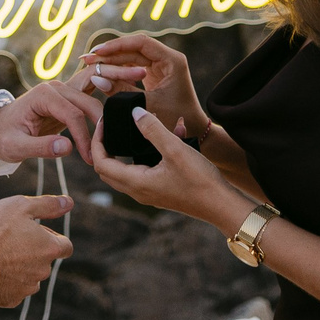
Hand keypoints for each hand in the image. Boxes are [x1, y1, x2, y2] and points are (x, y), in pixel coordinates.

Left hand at [0, 78, 102, 164]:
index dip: (83, 137)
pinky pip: (90, 98)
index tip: (88, 159)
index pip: (72, 114)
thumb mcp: (16, 147)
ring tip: (112, 136)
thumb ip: (41, 147)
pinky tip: (113, 120)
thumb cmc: (3, 137)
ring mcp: (63, 91)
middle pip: (88, 103)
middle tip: (104, 152)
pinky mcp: (68, 99)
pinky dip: (102, 107)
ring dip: (105, 114)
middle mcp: (55, 88)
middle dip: (100, 126)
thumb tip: (67, 147)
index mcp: (42, 95)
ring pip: (93, 98)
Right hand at [0, 194, 74, 306]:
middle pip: (44, 261)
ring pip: (29, 276)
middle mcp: (43, 271)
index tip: (35, 234)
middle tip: (9, 240)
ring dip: (20, 268)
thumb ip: (48, 205)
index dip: (52, 238)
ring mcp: (27, 288)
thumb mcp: (21, 206)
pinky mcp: (11, 300)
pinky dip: (6, 282)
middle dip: (32, 252)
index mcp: (49, 248)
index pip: (65, 247)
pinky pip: (13, 290)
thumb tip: (68, 202)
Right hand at [84, 35, 206, 141]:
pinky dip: (117, 68)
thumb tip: (97, 79)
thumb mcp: (148, 106)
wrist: (194, 132)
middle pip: (133, 47)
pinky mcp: (154, 74)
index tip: (98, 51)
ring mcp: (160, 65)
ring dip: (111, 59)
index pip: (141, 43)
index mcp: (171, 60)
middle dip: (110, 52)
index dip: (117, 45)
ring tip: (89, 64)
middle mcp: (166, 58)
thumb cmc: (176, 120)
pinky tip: (100, 72)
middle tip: (87, 58)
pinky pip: (132, 65)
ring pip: (131, 56)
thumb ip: (123, 92)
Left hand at [88, 102, 247, 234]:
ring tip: (145, 124)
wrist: (222, 206)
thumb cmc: (199, 180)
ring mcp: (149, 193)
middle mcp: (138, 191)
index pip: (100, 163)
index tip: (104, 122)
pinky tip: (174, 133)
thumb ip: (153, 130)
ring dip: (130, 147)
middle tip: (112, 126)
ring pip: (127, 168)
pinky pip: (146, 169)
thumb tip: (134, 113)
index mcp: (136, 183)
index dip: (97, 141)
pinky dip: (150, 152)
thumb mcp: (175, 150)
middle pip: (108, 169)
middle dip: (105, 146)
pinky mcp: (161, 190)